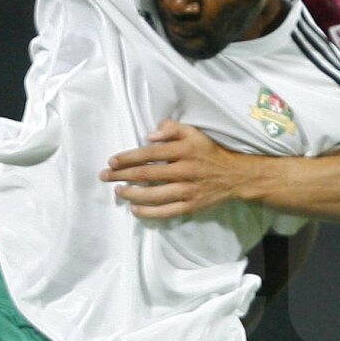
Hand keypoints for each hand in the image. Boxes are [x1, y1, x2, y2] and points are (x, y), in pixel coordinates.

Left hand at [100, 119, 258, 218]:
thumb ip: (172, 128)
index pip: (150, 154)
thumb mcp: (194, 133)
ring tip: (118, 191)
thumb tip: (149, 136)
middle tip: (105, 177)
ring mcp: (188, 190)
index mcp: (184, 150)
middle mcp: (185, 170)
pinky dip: (148, 212)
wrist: (235, 176)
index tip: (112, 161)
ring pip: (153, 195)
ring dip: (132, 194)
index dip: (128, 158)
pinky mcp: (191, 206)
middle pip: (147, 174)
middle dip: (122, 176)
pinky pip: (165, 211)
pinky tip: (134, 209)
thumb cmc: (209, 152)